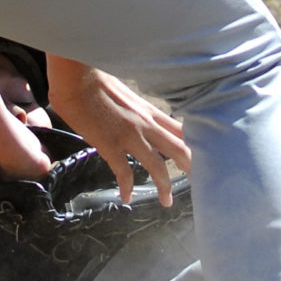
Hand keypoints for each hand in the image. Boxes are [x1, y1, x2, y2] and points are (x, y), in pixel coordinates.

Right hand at [46, 57, 188, 203]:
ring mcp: (130, 136)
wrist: (77, 79)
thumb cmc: (95, 79)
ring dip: (164, 186)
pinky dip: (127, 187)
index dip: (194, 145)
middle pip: (180, 149)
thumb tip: (136, 117)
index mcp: (150, 110)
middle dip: (192, 168)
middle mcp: (146, 123)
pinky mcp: (111, 145)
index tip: (204, 158)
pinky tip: (127, 198)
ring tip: (166, 201)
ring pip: (158, 166)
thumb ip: (135, 108)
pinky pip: (124, 172)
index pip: (181, 129)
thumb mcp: (125, 93)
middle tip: (202, 184)